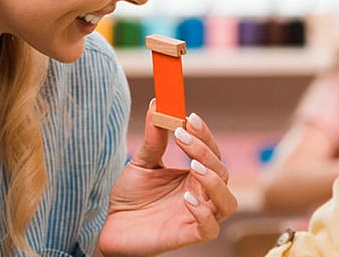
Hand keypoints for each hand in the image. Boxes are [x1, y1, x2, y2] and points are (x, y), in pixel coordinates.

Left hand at [97, 100, 237, 255]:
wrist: (110, 227)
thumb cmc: (130, 197)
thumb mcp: (141, 162)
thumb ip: (153, 138)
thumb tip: (157, 103)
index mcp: (194, 175)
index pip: (211, 152)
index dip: (204, 135)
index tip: (189, 117)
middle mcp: (201, 194)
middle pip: (222, 172)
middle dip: (205, 151)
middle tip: (182, 135)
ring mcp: (197, 216)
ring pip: (227, 202)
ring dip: (215, 182)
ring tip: (193, 166)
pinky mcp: (188, 236)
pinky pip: (210, 228)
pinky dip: (204, 213)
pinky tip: (187, 198)